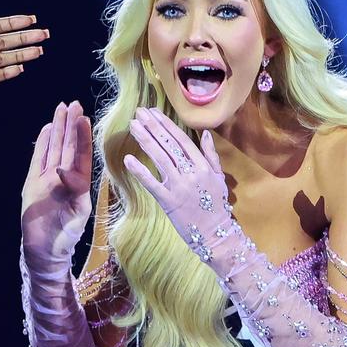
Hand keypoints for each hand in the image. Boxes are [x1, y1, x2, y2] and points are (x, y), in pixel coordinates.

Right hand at [21, 101, 93, 260]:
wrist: (44, 249)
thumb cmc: (64, 235)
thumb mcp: (76, 214)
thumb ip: (73, 190)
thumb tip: (65, 170)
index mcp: (78, 183)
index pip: (80, 154)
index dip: (82, 136)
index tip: (84, 117)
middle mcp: (63, 177)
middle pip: (67, 146)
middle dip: (70, 125)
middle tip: (74, 104)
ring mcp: (47, 178)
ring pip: (53, 148)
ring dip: (57, 129)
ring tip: (60, 109)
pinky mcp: (33, 183)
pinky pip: (38, 159)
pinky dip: (42, 144)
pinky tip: (46, 130)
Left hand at [122, 107, 231, 245]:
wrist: (216, 234)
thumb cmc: (217, 206)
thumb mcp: (219, 178)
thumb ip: (211, 155)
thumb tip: (205, 134)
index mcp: (204, 166)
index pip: (182, 140)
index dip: (167, 125)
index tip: (154, 112)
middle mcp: (191, 173)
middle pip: (169, 145)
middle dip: (153, 126)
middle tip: (139, 112)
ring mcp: (179, 187)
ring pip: (160, 159)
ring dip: (145, 140)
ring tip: (133, 125)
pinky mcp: (168, 201)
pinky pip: (152, 184)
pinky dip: (140, 171)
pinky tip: (128, 159)